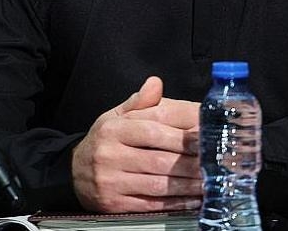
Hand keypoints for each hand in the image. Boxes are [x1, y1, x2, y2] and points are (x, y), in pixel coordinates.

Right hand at [72, 76, 200, 211]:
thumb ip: (139, 102)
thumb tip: (156, 83)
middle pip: (159, 159)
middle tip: (214, 162)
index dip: (182, 135)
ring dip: (187, 185)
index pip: (153, 129)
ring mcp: (111, 181)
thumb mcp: (116, 116)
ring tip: (208, 181)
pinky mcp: (114, 204)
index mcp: (114, 128)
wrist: (73, 172)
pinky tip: (192, 198)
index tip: (204, 137)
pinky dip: (175, 203)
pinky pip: (151, 204)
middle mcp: (111, 154)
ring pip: (158, 185)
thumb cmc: (105, 141)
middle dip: (191, 162)